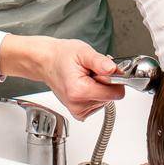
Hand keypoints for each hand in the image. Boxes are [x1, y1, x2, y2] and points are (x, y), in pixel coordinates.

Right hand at [0, 35, 124, 120]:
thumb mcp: (83, 52)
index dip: (114, 79)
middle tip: (92, 71)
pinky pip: (98, 104)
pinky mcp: (80, 113)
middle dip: (106, 82)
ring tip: (86, 77)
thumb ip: (100, 62)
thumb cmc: (62, 56)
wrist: (47, 63)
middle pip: (111, 97)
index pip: (116, 93)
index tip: (104, 70)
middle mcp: (78, 105)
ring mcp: (78, 111)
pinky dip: (95, 93)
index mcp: (80, 91)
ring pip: (105, 101)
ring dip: (100, 87)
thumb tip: (113, 70)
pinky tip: (84, 84)